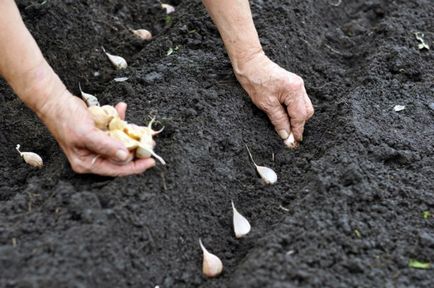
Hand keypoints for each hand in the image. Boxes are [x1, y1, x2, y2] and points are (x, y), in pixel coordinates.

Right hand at [38, 91, 154, 175]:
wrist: (55, 100)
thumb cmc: (66, 119)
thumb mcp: (87, 135)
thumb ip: (106, 146)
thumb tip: (125, 156)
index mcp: (88, 163)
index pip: (116, 170)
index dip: (135, 167)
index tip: (151, 161)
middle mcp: (94, 156)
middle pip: (121, 157)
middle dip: (137, 149)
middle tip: (150, 142)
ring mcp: (97, 144)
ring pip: (120, 143)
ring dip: (131, 134)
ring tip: (144, 129)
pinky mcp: (100, 132)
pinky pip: (115, 129)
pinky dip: (120, 119)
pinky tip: (121, 108)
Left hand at [235, 52, 313, 142]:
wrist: (250, 64)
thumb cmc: (256, 81)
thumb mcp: (266, 104)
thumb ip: (279, 120)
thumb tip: (286, 135)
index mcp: (294, 90)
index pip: (300, 116)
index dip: (297, 130)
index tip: (294, 142)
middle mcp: (299, 87)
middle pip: (306, 112)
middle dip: (299, 124)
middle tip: (289, 136)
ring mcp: (297, 85)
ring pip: (303, 107)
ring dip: (296, 118)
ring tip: (286, 127)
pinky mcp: (292, 85)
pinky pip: (298, 102)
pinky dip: (293, 111)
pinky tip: (285, 116)